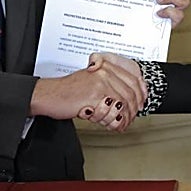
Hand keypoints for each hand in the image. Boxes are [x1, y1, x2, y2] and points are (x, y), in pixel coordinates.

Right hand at [29, 53, 144, 132]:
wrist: (49, 95)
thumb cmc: (68, 91)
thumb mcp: (92, 82)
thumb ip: (110, 86)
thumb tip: (128, 100)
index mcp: (106, 66)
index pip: (134, 79)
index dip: (141, 94)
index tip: (141, 104)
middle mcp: (105, 72)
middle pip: (131, 93)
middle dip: (132, 110)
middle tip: (128, 119)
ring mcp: (100, 83)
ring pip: (123, 103)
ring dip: (122, 117)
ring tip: (117, 124)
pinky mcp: (95, 95)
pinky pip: (112, 111)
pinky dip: (113, 121)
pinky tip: (109, 124)